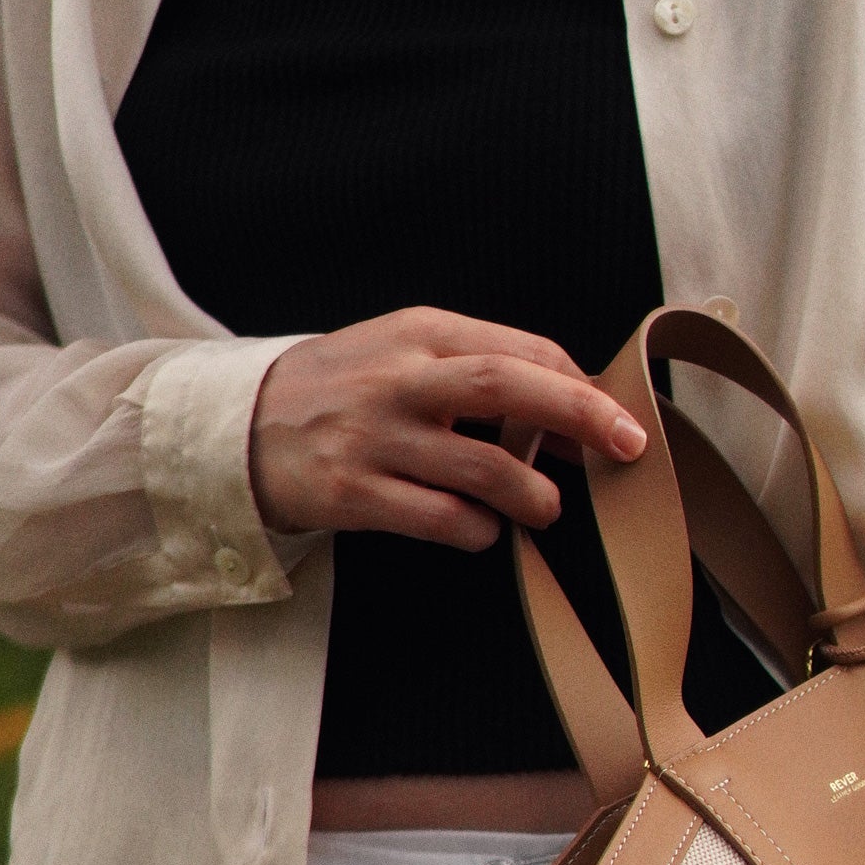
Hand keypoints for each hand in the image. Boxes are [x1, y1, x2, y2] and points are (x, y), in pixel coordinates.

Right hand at [248, 306, 647, 551]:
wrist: (238, 425)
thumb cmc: (344, 390)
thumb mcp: (404, 352)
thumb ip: (479, 370)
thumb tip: (575, 411)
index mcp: (421, 332)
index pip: (522, 349)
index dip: (580, 386)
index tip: (618, 419)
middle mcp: (400, 378)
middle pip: (509, 385)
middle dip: (580, 416)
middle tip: (626, 448)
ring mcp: (374, 436)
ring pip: (482, 466)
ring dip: (533, 494)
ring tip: (544, 508)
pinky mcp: (353, 493)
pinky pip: (440, 519)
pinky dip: (478, 531)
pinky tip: (481, 530)